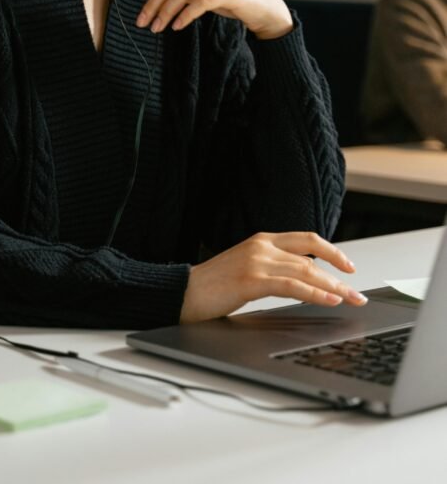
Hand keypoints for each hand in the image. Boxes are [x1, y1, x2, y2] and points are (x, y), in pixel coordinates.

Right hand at [179, 232, 366, 322]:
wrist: (183, 292)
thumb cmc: (213, 285)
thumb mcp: (247, 268)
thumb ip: (273, 268)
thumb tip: (304, 280)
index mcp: (262, 239)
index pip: (306, 239)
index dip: (332, 251)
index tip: (349, 266)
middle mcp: (262, 245)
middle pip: (311, 256)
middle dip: (338, 275)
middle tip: (357, 292)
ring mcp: (256, 260)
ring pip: (306, 271)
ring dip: (333, 287)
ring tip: (350, 299)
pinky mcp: (252, 279)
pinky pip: (292, 285)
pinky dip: (314, 293)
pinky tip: (329, 301)